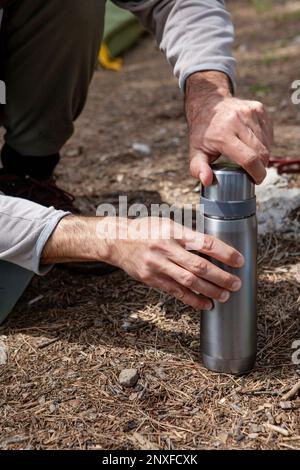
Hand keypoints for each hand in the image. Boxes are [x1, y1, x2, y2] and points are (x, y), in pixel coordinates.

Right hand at [109, 217, 243, 309]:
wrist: (117, 240)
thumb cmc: (146, 230)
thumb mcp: (167, 224)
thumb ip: (187, 235)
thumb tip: (214, 247)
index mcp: (173, 231)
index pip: (205, 242)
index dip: (225, 253)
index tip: (239, 260)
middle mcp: (166, 249)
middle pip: (199, 266)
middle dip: (221, 277)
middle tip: (237, 283)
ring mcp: (157, 265)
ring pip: (189, 282)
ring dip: (210, 291)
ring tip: (225, 295)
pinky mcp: (151, 279)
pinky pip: (175, 292)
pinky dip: (192, 300)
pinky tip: (206, 304)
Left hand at [185, 71, 273, 184]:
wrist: (207, 103)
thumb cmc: (202, 132)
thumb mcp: (195, 151)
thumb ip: (198, 168)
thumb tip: (207, 181)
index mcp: (223, 134)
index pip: (249, 158)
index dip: (256, 173)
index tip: (256, 180)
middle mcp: (238, 121)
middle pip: (261, 152)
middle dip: (261, 167)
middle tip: (254, 172)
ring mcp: (250, 112)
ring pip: (267, 143)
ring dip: (263, 155)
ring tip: (252, 158)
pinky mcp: (258, 108)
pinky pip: (268, 133)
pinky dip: (264, 142)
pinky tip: (253, 144)